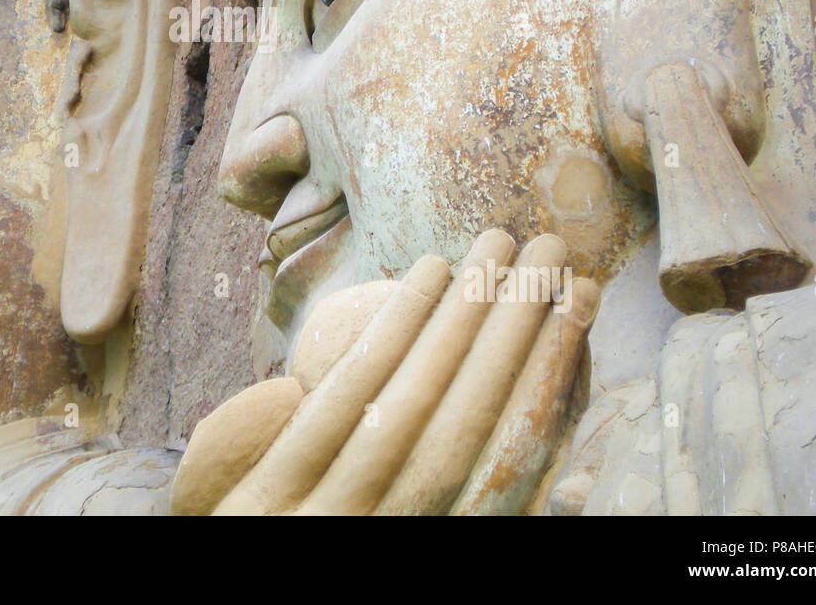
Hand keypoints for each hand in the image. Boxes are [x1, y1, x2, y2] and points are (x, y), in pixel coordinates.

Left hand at [170, 230, 599, 514]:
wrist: (233, 603)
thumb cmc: (347, 525)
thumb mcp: (421, 527)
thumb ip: (471, 502)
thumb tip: (563, 458)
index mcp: (451, 554)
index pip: (516, 468)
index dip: (555, 383)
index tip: (583, 303)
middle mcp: (398, 545)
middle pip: (471, 426)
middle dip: (519, 331)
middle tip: (554, 249)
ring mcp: (327, 529)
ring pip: (412, 406)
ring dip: (464, 315)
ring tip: (499, 247)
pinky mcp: (265, 505)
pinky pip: (341, 405)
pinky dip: (392, 334)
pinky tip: (431, 272)